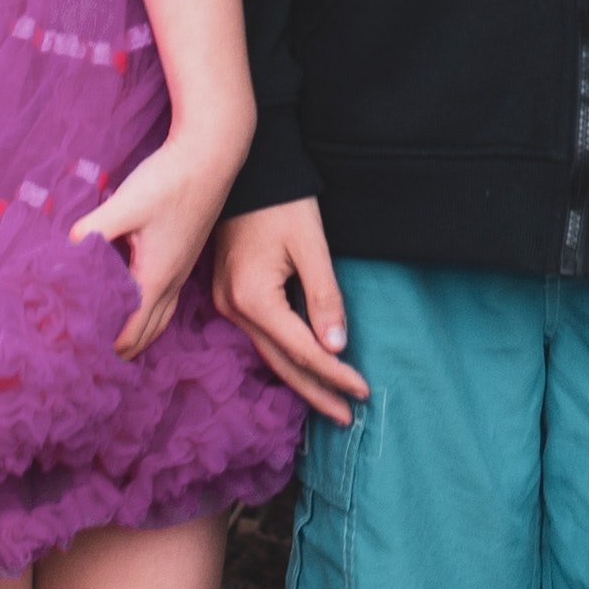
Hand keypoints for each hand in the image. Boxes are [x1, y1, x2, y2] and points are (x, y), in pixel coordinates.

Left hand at [67, 129, 239, 354]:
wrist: (211, 155)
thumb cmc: (170, 181)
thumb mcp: (125, 206)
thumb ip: (93, 230)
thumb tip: (67, 250)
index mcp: (156, 276)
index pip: (134, 326)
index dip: (115, 344)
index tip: (95, 356)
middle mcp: (173, 278)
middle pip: (151, 326)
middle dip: (130, 345)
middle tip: (108, 359)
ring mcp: (183, 265)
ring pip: (164, 311)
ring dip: (145, 329)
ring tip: (127, 340)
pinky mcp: (186, 250)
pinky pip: (169, 294)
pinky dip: (154, 308)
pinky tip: (142, 296)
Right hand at [215, 200, 368, 423]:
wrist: (242, 170)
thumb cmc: (281, 201)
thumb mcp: (311, 246)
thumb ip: (325, 298)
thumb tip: (337, 347)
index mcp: (254, 298)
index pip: (303, 349)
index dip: (335, 374)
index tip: (363, 392)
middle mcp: (233, 307)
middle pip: (281, 362)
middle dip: (316, 392)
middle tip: (346, 418)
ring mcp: (225, 302)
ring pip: (268, 353)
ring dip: (301, 378)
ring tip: (330, 402)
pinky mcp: (227, 294)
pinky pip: (260, 336)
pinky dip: (285, 355)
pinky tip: (302, 368)